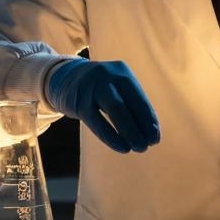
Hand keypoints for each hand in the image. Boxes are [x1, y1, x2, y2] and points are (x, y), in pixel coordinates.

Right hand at [46, 59, 160, 153]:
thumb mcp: (116, 89)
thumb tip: (151, 131)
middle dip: (140, 127)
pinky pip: (96, 121)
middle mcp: (107, 75)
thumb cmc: (99, 89)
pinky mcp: (78, 101)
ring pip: (114, 110)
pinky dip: (110, 136)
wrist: (64, 78)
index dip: (149, 120)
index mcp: (121, 72)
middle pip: (128, 103)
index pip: (140, 98)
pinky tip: (120, 147)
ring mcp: (91, 87)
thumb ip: (132, 105)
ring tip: (137, 148)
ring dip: (128, 132)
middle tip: (146, 146)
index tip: (156, 139)